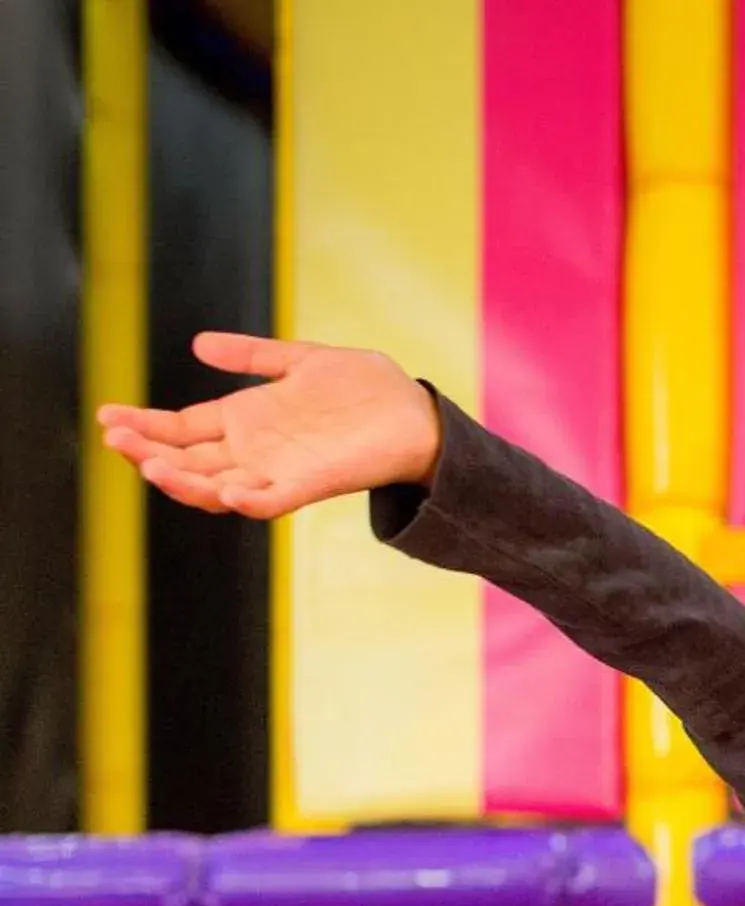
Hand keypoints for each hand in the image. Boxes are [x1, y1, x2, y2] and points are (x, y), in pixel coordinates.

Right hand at [97, 332, 440, 519]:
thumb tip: (198, 345)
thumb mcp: (301, 360)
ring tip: (152, 465)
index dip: (144, 425)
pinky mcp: (308, 486)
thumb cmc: (365, 388)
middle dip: (147, 452)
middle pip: (187, 460)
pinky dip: (244, 499)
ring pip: (216, 486)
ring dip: (184, 480)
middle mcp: (254, 451)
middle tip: (115, 438)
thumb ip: (252, 356)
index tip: (107, 416)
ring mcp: (278, 471)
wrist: (418, 414)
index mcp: (247, 420)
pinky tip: (222, 490)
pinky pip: (267, 501)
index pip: (182, 428)